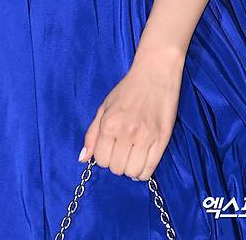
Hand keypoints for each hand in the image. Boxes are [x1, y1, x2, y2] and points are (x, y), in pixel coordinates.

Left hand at [79, 46, 183, 180]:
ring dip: (130, 168)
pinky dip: (143, 171)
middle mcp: (127, 132)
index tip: (109, 148)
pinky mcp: (162, 140)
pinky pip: (150, 170)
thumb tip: (83, 158)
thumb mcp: (104, 107)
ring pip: (133, 172)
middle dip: (117, 162)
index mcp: (109, 123)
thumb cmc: (128, 89)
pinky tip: (142, 160)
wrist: (155, 74)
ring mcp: (146, 137)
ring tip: (132, 155)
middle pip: (117, 168)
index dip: (104, 156)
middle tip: (121, 150)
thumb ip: (92, 134)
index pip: (101, 160)